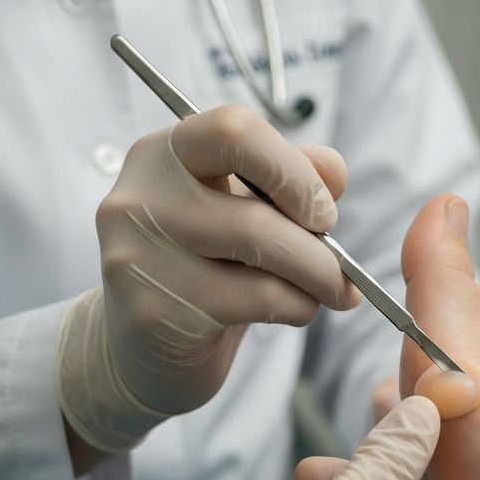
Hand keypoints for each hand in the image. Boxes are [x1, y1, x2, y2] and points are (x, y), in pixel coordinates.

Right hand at [56, 105, 359, 451]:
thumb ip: (290, 177)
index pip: (234, 131)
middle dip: (318, 248)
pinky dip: (297, 307)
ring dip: (316, 278)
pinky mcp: (151, 313)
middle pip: (255, 211)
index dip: (293, 171)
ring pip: (260, 255)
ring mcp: (137, 256)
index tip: (322, 212)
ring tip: (329, 292)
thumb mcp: (246, 211)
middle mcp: (138, 197)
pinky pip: (255, 301)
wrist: (145, 348)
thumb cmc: (206, 270)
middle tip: (343, 271)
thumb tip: (334, 170)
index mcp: (163, 153)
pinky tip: (295, 310)